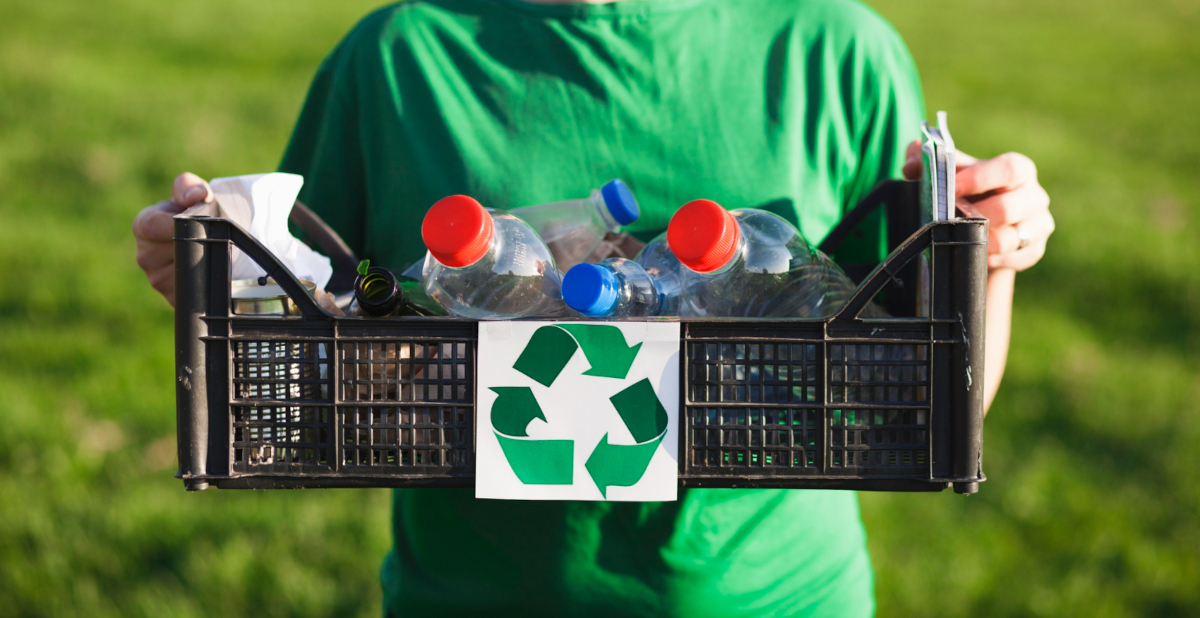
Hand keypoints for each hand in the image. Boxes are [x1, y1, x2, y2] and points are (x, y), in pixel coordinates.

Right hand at [133, 172, 212, 305]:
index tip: (198, 220)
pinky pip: (194, 293)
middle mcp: (146, 256)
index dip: (175, 222)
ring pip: (187, 272)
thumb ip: (189, 187)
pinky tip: (215, 272)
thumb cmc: (196, 215)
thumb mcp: (192, 195)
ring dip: (207, 262)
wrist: (207, 241)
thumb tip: (197, 195)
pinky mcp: (173, 299)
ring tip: (218, 252)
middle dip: (200, 243)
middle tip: (218, 238)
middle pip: (176, 251)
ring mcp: (158, 280)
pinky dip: (209, 283)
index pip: (152, 226)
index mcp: (144, 226)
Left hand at [903, 140, 1053, 270]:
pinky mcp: (1034, 250)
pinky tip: (975, 255)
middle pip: (1009, 208)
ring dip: (980, 242)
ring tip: (960, 239)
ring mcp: (1038, 224)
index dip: (980, 178)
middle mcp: (1034, 195)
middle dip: (974, 217)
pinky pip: (1014, 259)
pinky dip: (991, 259)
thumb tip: (909, 166)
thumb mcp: (950, 175)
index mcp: (1017, 169)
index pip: (1009, 169)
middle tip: (949, 221)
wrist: (981, 226)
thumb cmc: (967, 193)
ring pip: (1011, 239)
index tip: (952, 189)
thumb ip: (927, 162)